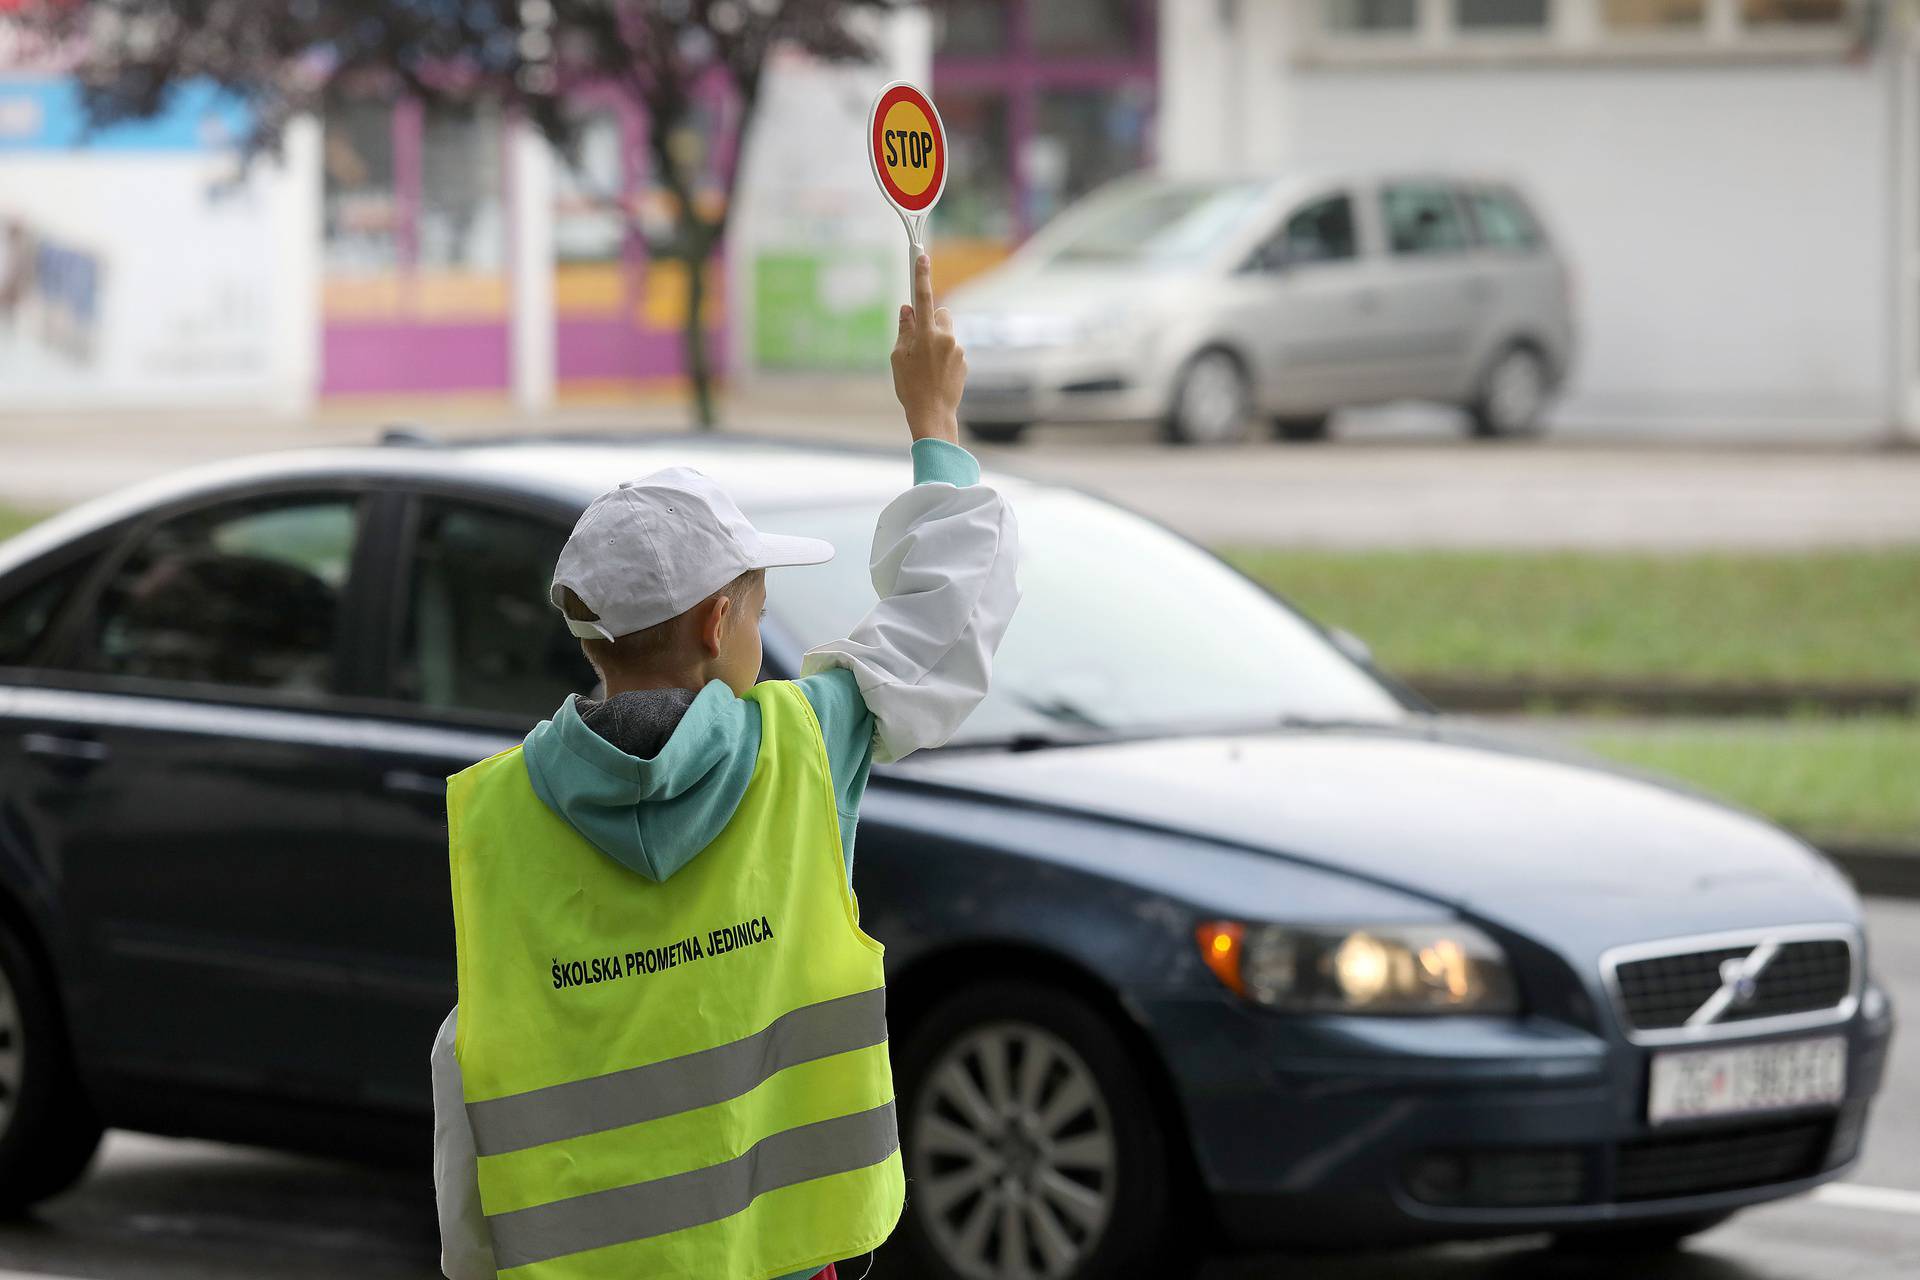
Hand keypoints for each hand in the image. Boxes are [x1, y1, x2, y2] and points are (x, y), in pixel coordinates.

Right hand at [891, 253, 965, 443]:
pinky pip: (953, 349)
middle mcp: (946, 338)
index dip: (922, 276)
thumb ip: (904, 331)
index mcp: (926, 335)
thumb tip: (907, 310)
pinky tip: (937, 374)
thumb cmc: (911, 387)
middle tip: (919, 340)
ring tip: (927, 366)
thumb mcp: (898, 358)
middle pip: (941, 314)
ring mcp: (958, 349)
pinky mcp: (965, 361)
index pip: (923, 298)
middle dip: (931, 320)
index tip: (922, 256)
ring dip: (938, 341)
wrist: (933, 414)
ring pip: (947, 333)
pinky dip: (945, 356)